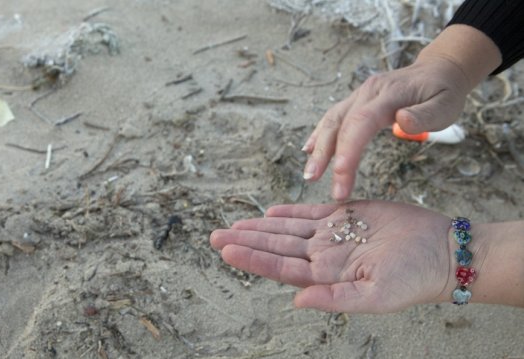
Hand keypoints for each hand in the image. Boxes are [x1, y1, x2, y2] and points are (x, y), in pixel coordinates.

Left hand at [210, 201, 455, 312]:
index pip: (279, 267)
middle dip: (245, 241)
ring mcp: (332, 234)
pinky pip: (309, 212)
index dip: (251, 259)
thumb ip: (334, 299)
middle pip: (275, 247)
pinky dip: (289, 211)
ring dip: (259, 226)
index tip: (226, 250)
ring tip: (233, 225)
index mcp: (325, 275)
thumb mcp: (375, 296)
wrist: (440, 251)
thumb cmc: (413, 279)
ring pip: (286, 228)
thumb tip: (297, 302)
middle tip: (214, 236)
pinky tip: (269, 212)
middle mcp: (322, 254)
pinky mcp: (345, 214)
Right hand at [302, 56, 470, 200]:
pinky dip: (320, 135)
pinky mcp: (356, 101)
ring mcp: (360, 95)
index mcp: (389, 94)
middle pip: (340, 123)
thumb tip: (401, 121)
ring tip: (310, 173)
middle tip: (315, 182)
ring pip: (332, 120)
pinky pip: (333, 117)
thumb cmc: (444, 92)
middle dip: (326, 155)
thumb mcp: (446, 105)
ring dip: (319, 147)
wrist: (439, 69)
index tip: (340, 174)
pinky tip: (309, 150)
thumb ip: (425, 116)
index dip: (348, 149)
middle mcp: (368, 92)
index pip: (362, 122)